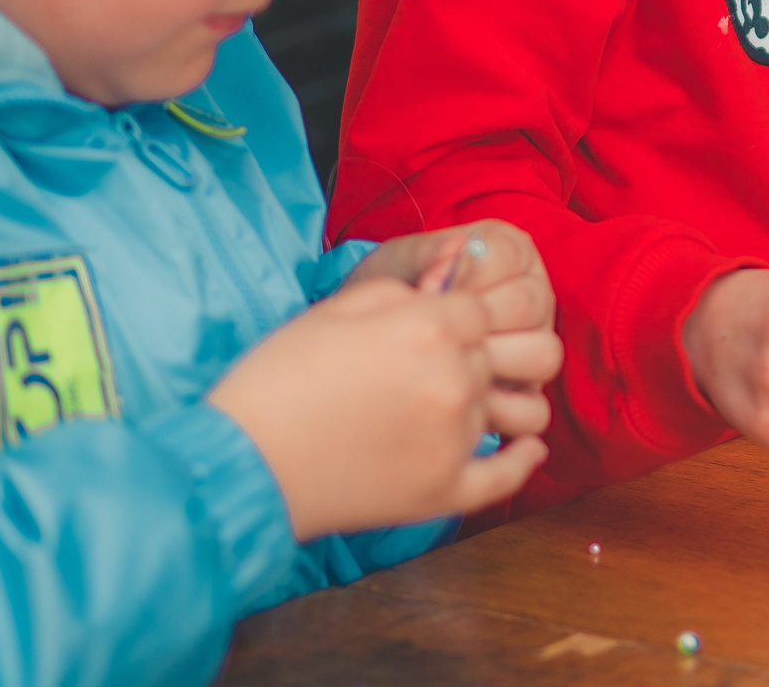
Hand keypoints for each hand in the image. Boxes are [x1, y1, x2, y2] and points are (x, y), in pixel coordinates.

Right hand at [209, 277, 547, 539]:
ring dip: (491, 399)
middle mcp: (454, 380)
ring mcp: (455, 440)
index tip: (435, 327)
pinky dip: (522, 457)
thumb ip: (405, 289)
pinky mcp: (444, 491)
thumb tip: (454, 276)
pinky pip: (506, 473)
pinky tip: (526, 444)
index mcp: (430, 328)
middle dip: (472, 355)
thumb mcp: (337, 309)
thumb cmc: (279, 379)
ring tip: (474, 401)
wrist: (243, 463)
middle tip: (434, 366)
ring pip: (505, 407)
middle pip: (498, 355)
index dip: (457, 316)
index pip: (481, 308)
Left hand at [350, 220, 558, 395]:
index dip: (462, 276)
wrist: (374, 345)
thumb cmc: (395, 297)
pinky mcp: (528, 397)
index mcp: (512, 253)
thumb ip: (427, 253)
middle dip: (473, 322)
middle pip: (527, 305)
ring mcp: (536, 347)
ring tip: (447, 367)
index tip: (422, 290)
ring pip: (543, 355)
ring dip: (492, 363)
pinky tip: (459, 404)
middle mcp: (535, 296)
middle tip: (432, 336)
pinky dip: (500, 411)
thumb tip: (455, 256)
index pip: (506, 256)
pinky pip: (535, 410)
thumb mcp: (399, 266)